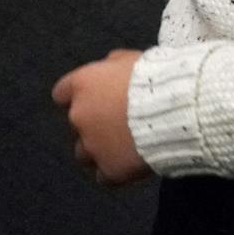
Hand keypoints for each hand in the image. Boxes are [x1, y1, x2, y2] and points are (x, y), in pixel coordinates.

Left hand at [53, 50, 151, 185]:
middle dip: (92, 124)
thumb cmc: (151, 79)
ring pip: (84, 153)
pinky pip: (104, 175)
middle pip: (76, 124)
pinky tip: (129, 163)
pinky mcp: (108, 169)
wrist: (171, 112)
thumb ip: (112, 65)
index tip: (93, 99)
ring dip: (98, 149)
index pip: (62, 93)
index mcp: (81, 85)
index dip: (78, 97)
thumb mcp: (130, 59)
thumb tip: (110, 67)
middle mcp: (79, 116)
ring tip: (122, 147)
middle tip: (117, 123)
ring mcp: (92, 145)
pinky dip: (113, 170)